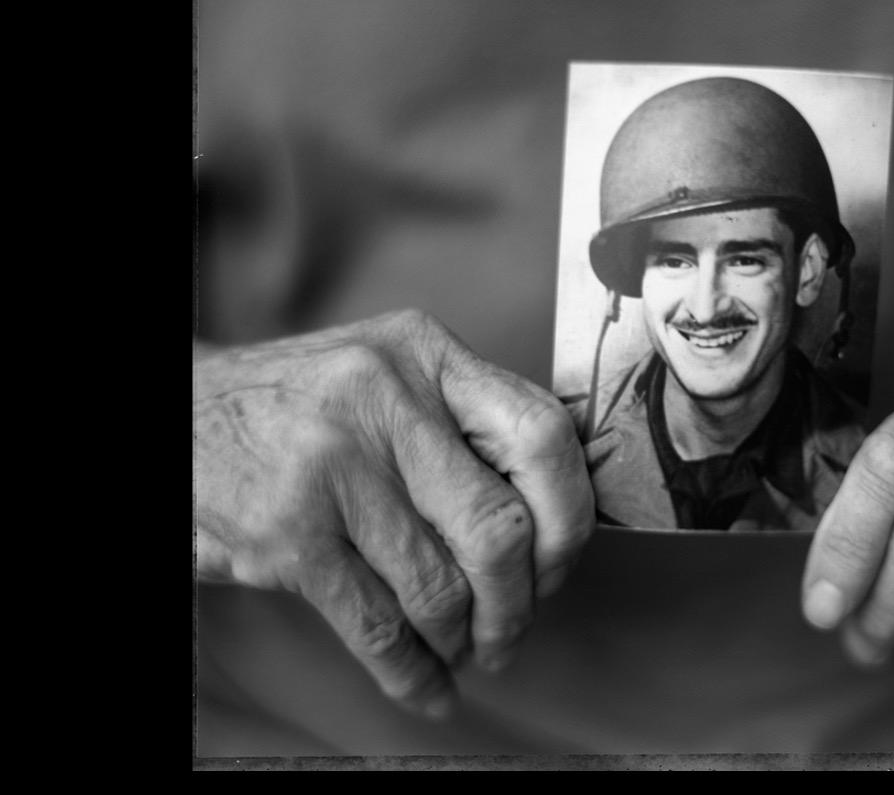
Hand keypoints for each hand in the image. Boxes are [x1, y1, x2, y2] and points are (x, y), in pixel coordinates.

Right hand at [195, 309, 593, 717]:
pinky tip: (426, 686)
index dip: (570, 513)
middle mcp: (385, 399)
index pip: (543, 432)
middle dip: (520, 601)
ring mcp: (333, 467)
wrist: (179, 418)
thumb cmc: (302, 405)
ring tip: (465, 649)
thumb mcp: (390, 374)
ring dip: (464, 639)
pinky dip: (411, 672)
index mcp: (427, 352)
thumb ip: (467, 421)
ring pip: (440, 587)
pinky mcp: (287, 534)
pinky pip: (375, 626)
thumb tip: (558, 515)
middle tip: (514, 627)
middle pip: (499, 525)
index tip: (560, 559)